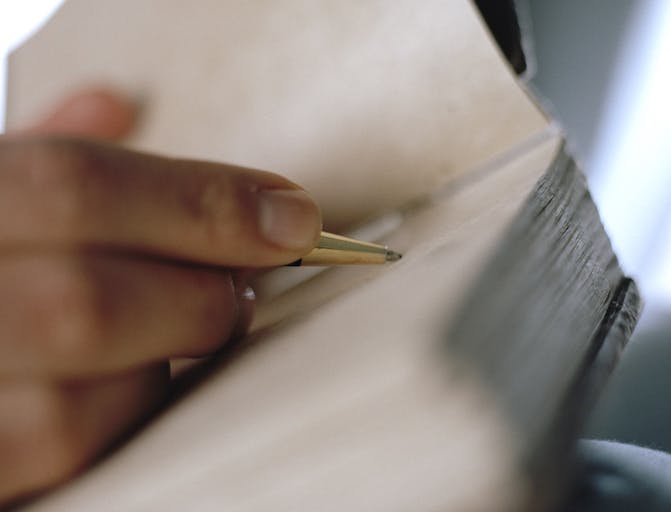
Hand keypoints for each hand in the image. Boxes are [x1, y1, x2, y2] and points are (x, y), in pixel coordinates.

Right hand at [0, 88, 320, 503]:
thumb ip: (35, 156)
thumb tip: (115, 105)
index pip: (75, 187)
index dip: (202, 202)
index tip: (292, 216)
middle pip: (86, 303)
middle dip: (196, 296)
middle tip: (238, 288)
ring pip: (73, 406)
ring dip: (162, 367)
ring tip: (183, 339)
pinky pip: (55, 460)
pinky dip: (120, 422)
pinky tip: (135, 386)